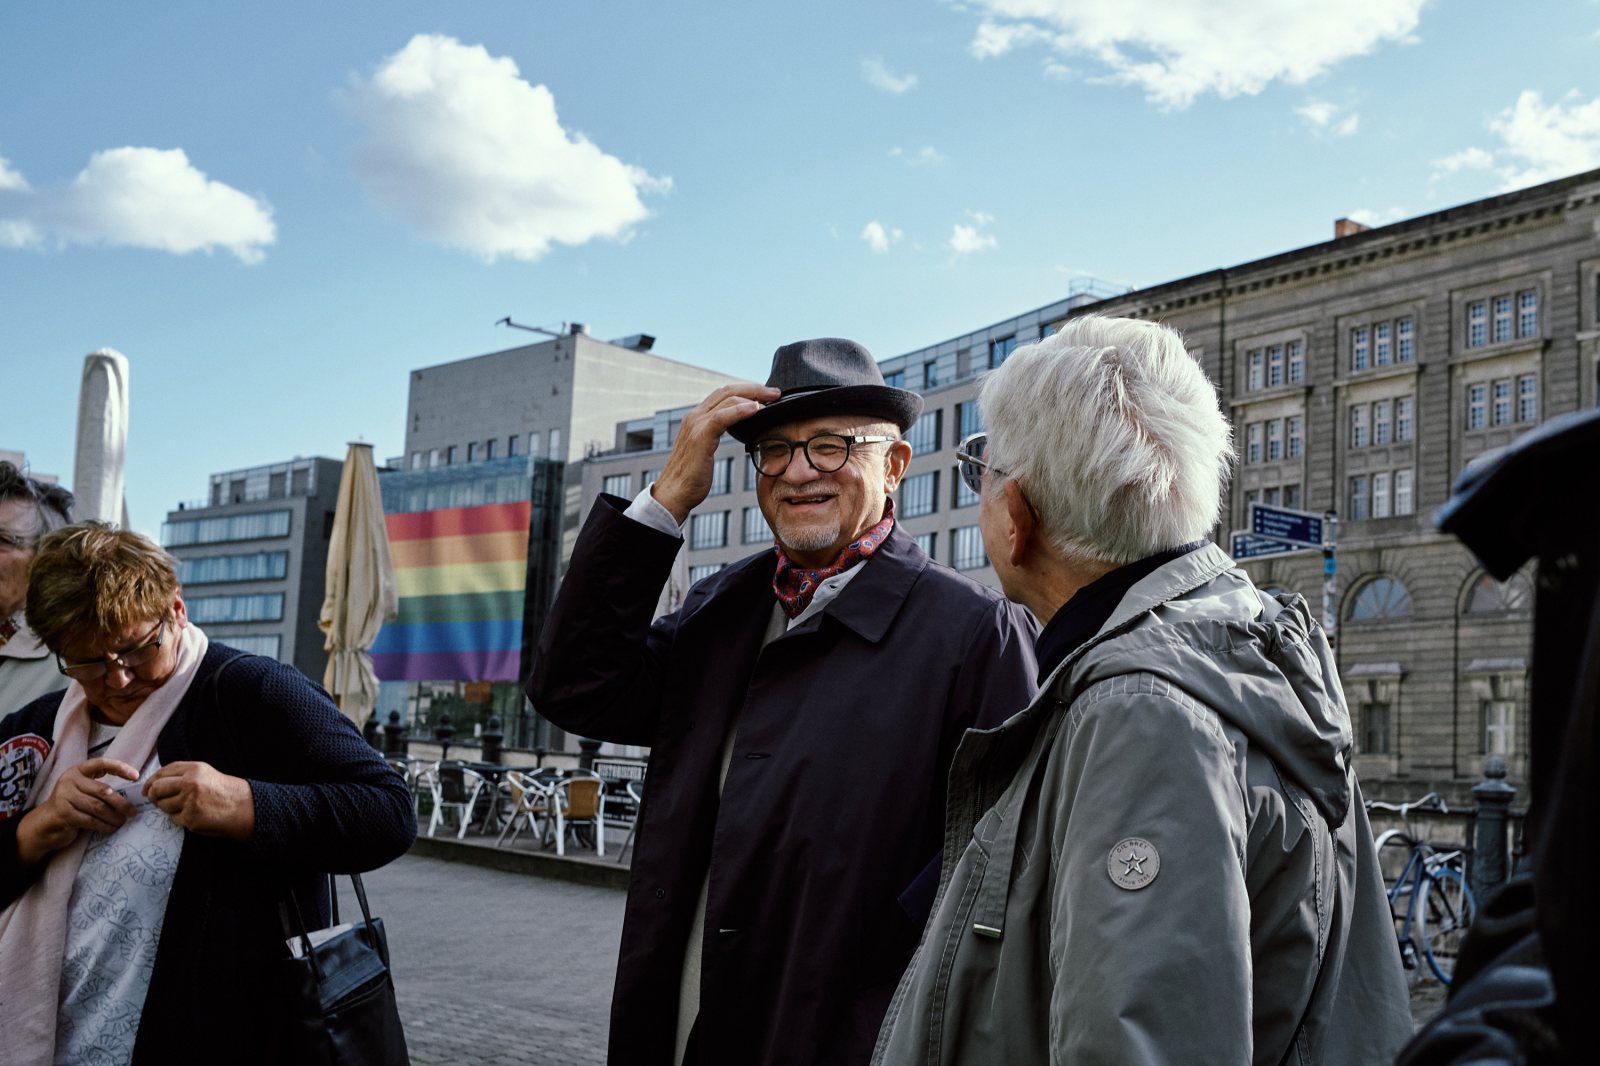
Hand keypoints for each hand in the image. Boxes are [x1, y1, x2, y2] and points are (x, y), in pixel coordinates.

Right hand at [14, 757, 139, 865]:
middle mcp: (69, 780)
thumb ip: (100, 789)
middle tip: (132, 812)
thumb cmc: (71, 806)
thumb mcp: (83, 791)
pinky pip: (90, 820)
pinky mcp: (63, 813)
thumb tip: (130, 796)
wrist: (45, 823)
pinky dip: (104, 825)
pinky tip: (111, 828)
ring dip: (114, 817)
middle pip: (103, 791)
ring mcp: (64, 796)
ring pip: (98, 807)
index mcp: (77, 771)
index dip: (120, 768)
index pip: (101, 763)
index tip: (136, 776)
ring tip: (122, 822)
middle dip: (121, 803)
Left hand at [144, 761, 255, 839]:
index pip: (163, 772)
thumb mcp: (205, 774)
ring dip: (168, 808)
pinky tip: (192, 815)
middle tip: (156, 800)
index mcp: (194, 769)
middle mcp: (190, 783)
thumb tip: (156, 783)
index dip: (151, 781)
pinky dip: (179, 818)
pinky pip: (173, 818)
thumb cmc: (225, 791)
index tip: (147, 788)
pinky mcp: (190, 818)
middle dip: (154, 796)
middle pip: (158, 788)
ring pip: (163, 805)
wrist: (244, 807)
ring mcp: (190, 801)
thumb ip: (183, 774)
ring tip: (184, 807)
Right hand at [651, 383, 779, 522]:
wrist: (674, 494)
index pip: (723, 394)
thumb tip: (736, 432)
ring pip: (727, 399)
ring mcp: (696, 424)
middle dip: (754, 388)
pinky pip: (722, 417)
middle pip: (727, 390)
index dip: (746, 391)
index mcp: (696, 418)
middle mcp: (694, 416)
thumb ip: (715, 436)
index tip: (766, 395)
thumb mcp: (704, 450)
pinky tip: (756, 409)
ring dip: (753, 396)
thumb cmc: (691, 478)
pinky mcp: (700, 436)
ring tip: (772, 399)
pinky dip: (741, 410)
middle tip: (776, 393)